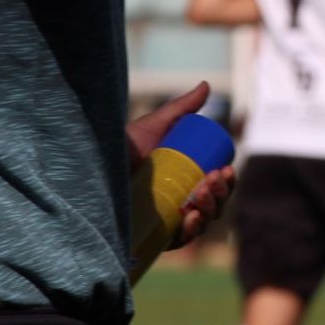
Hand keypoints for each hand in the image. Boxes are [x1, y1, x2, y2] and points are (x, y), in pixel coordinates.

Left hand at [125, 82, 236, 248]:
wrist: (97, 164)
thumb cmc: (125, 146)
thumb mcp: (157, 125)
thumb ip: (182, 107)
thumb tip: (207, 85)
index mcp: (187, 181)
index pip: (216, 186)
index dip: (226, 181)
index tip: (225, 169)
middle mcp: (181, 203)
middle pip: (214, 206)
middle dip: (221, 194)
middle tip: (212, 179)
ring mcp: (168, 220)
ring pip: (202, 222)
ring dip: (210, 209)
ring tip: (201, 192)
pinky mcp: (154, 235)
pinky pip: (180, 240)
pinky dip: (191, 231)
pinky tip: (192, 217)